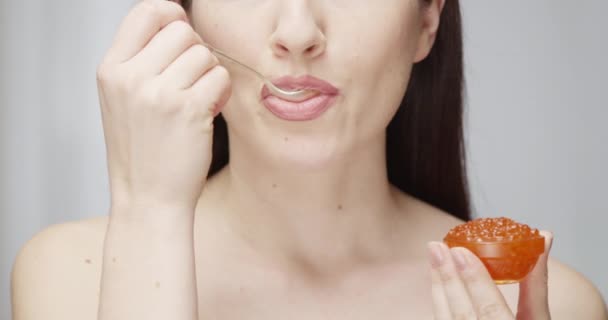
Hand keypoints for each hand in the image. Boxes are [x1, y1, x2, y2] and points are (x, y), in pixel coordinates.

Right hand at [96, 0, 231, 211]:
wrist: (148, 199)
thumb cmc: (142, 151)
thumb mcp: (123, 99)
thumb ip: (143, 60)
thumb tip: (178, 20)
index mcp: (111, 69)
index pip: (146, 11)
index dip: (172, 14)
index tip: (183, 33)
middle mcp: (130, 76)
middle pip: (182, 30)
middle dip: (195, 52)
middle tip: (192, 81)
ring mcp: (158, 93)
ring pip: (204, 54)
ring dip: (210, 75)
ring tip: (197, 101)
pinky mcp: (188, 110)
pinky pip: (221, 77)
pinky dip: (222, 93)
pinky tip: (208, 113)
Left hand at [428, 231, 552, 319]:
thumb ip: (537, 284)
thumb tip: (543, 238)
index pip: (491, 313)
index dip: (475, 282)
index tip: (459, 251)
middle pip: (463, 315)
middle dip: (447, 278)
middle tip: (436, 246)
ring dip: (439, 288)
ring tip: (434, 258)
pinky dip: (440, 303)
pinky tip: (437, 284)